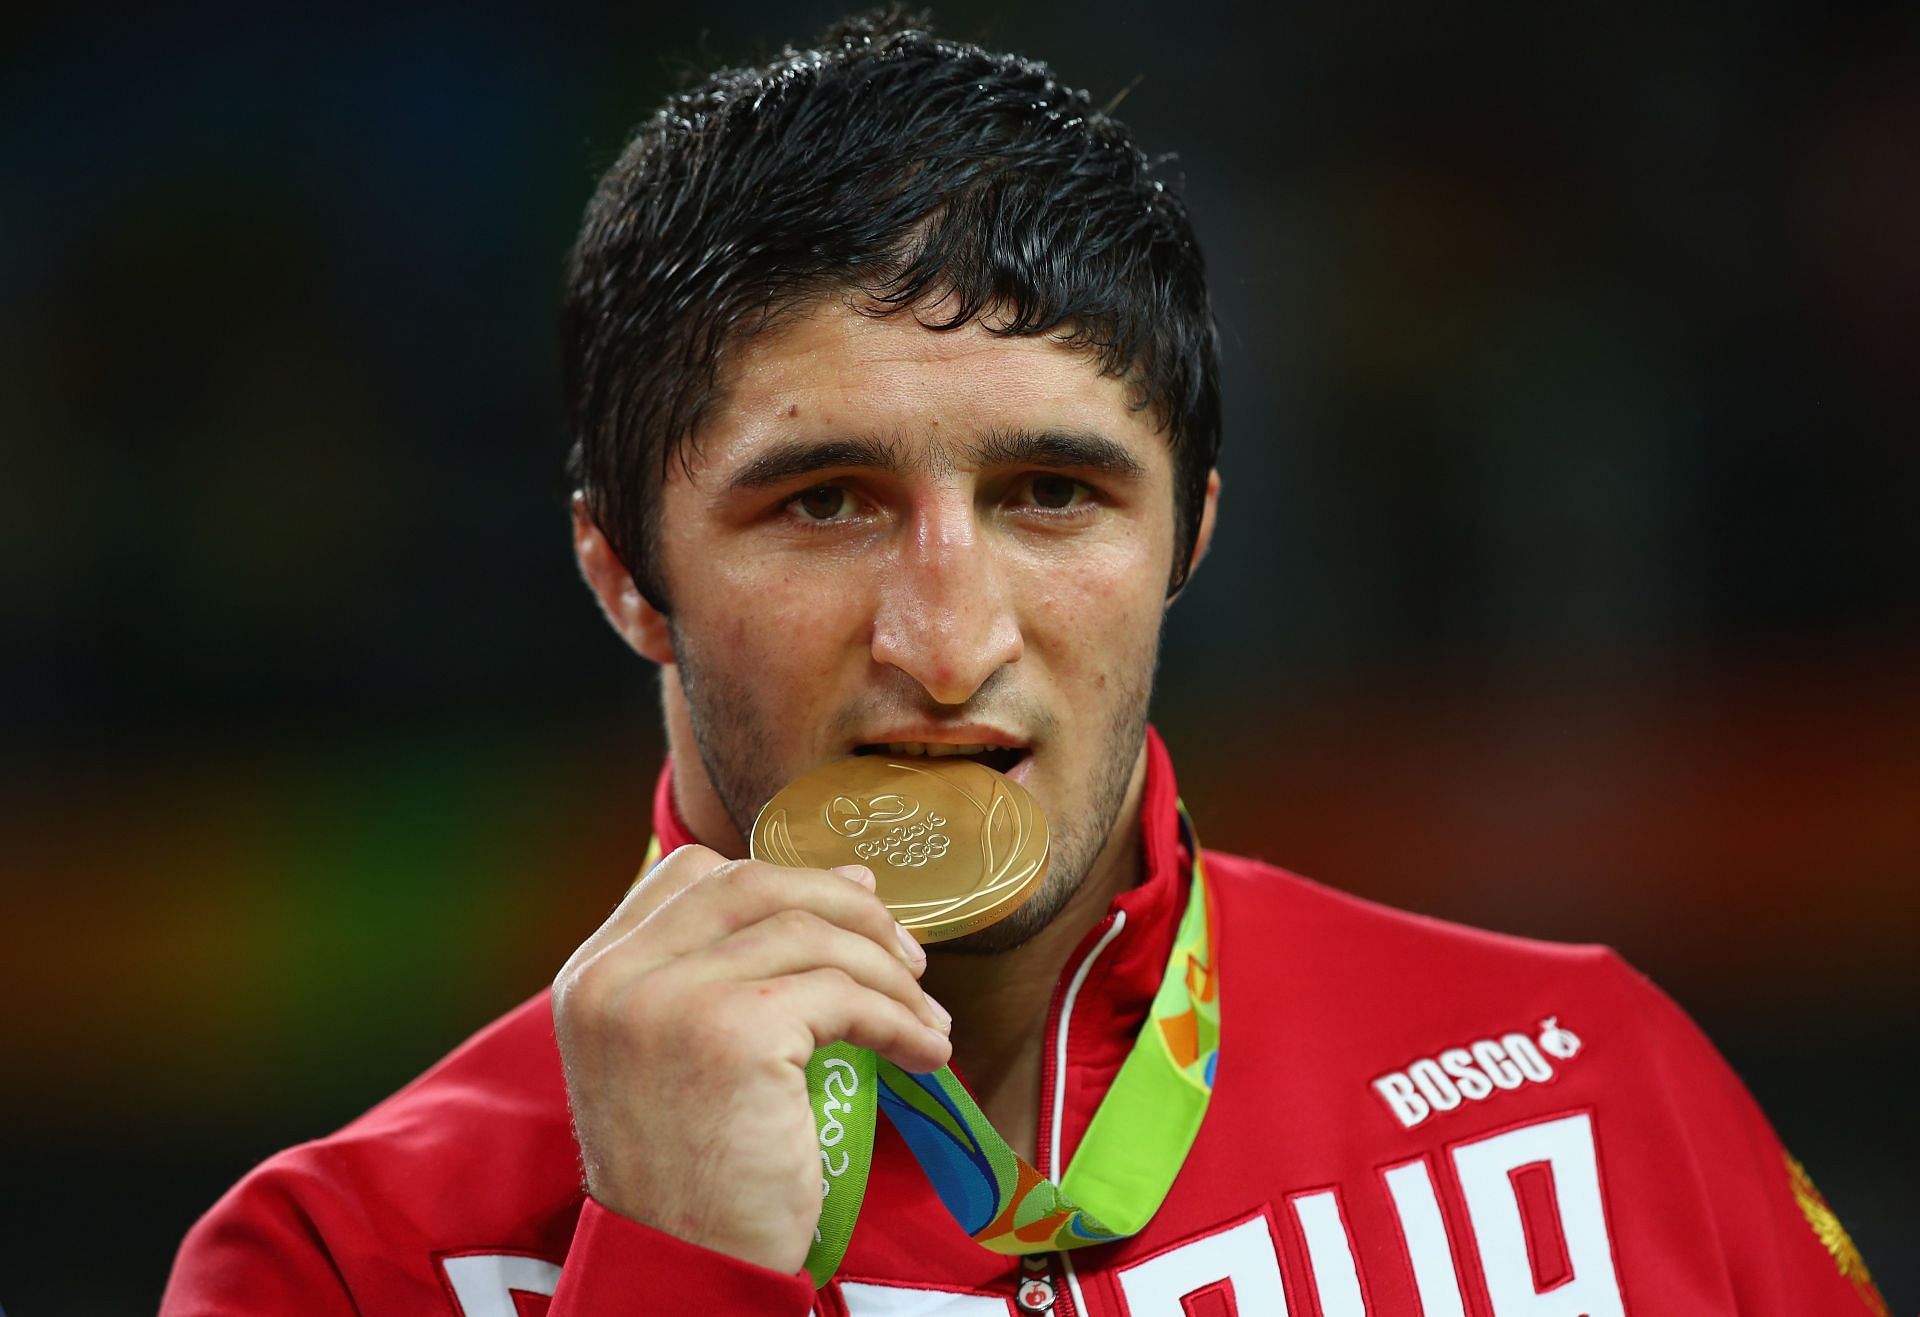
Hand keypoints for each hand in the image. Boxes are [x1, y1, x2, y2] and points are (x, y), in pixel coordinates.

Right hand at [551, 845, 951, 1273]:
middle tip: (905, 953)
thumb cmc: (692, 1173)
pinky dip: (901, 1020)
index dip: (779, 877)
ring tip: (924, 1017)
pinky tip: (924, 1053)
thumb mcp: (674, 1055)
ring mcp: (670, 999)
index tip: (848, 904)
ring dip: (889, 972)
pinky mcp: (733, 1033)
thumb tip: (848, 884)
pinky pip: (844, 996)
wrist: (682, 1267)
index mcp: (594, 974)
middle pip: (753, 882)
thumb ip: (723, 972)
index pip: (688, 871)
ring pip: (810, 935)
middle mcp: (618, 976)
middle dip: (846, 907)